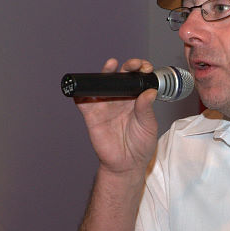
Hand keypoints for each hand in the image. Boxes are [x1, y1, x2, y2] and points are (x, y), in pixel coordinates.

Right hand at [75, 58, 159, 173]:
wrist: (127, 165)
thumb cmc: (141, 145)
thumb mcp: (148, 126)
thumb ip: (146, 108)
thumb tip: (150, 91)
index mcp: (136, 99)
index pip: (137, 79)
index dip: (140, 69)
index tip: (145, 68)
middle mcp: (120, 99)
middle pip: (119, 77)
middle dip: (126, 67)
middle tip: (131, 66)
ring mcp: (105, 105)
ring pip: (101, 84)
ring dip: (103, 73)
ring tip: (110, 66)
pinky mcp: (92, 115)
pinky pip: (83, 101)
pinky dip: (80, 92)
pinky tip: (82, 87)